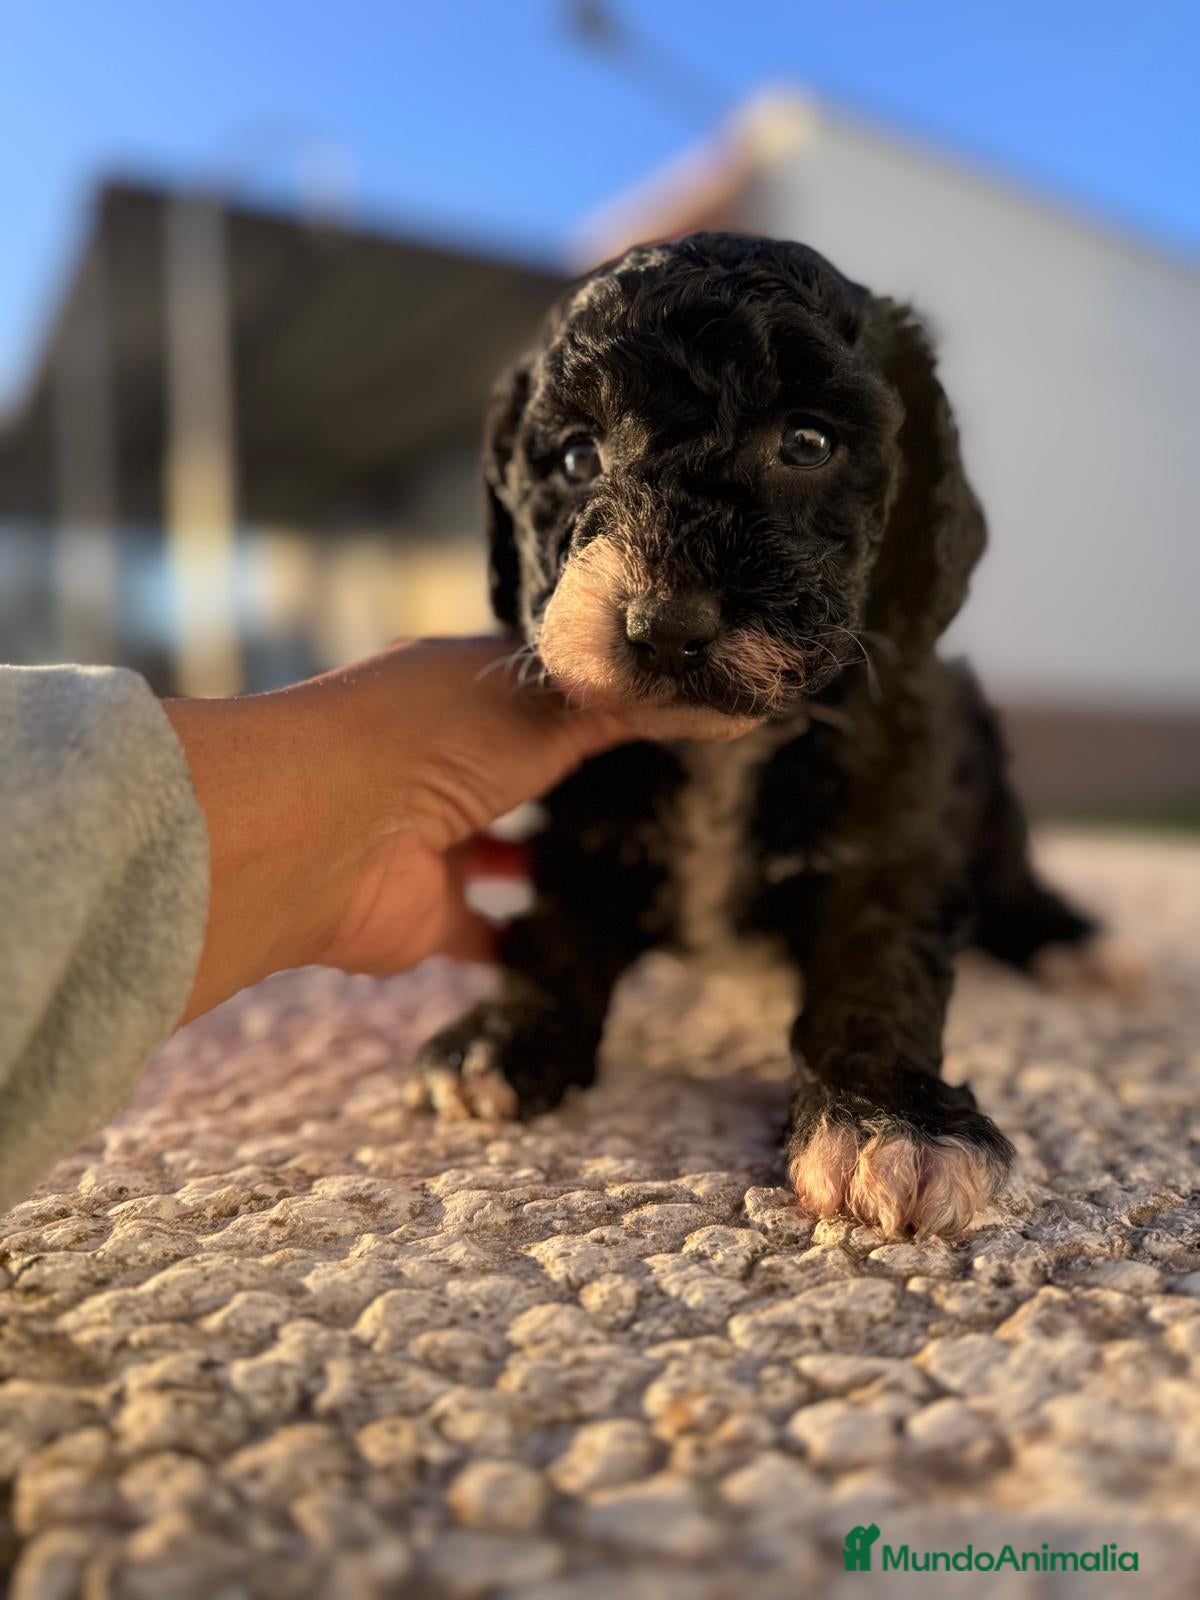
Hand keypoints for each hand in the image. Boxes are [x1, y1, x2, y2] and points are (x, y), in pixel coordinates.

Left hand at [164, 638, 630, 1022]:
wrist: (323, 834)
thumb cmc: (428, 743)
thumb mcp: (544, 709)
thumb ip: (625, 711)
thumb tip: (720, 703)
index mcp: (455, 687)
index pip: (535, 686)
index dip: (594, 696)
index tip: (667, 711)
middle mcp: (439, 757)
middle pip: (519, 767)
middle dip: (573, 782)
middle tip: (661, 798)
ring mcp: (431, 836)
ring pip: (500, 850)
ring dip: (546, 861)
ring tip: (631, 869)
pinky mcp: (427, 914)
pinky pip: (486, 934)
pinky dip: (526, 945)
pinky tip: (583, 947)